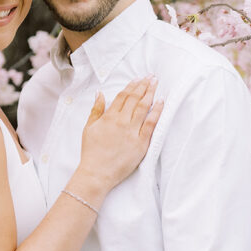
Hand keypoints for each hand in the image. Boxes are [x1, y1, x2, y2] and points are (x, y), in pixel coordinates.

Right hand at [78, 77, 162, 192]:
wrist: (96, 173)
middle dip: (144, 85)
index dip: (131, 86)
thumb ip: (96, 110)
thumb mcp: (88, 128)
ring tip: (156, 83)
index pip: (123, 96)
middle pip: (135, 98)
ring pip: (144, 107)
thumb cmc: (91, 153)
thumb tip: (100, 93)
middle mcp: (121, 122)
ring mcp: (132, 132)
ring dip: (150, 93)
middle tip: (151, 76)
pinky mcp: (141, 143)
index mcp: (108, 117)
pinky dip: (157, 112)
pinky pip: (151, 124)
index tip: (138, 79)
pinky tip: (161, 102)